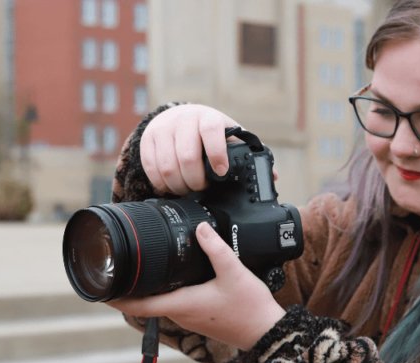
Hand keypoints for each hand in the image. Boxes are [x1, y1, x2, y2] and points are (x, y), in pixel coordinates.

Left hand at [107, 222, 285, 350]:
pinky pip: (175, 303)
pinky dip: (165, 292)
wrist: (267, 332)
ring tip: (139, 270)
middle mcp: (181, 314)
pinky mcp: (200, 317)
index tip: (99, 291)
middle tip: (116, 270)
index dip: (116, 298)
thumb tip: (200, 228)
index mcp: (182, 304)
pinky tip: (172, 278)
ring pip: (160, 303)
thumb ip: (215, 248)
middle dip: (129, 289)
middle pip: (145, 303)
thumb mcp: (233, 271)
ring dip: (147, 290)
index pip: (138, 306)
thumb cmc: (249, 308)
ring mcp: (190, 318)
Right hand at [139, 105, 276, 195]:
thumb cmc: (208, 130)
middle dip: (196, 181)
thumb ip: (247, 152)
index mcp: (207, 117)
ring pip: (167, 168)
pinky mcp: (147, 141)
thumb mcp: (228, 134)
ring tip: (189, 188)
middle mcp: (182, 121)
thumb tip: (272, 176)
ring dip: (180, 186)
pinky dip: (163, 184)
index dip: (216, 153)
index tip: (221, 172)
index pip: (210, 131)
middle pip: (186, 158)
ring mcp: (162, 130)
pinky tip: (174, 185)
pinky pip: (152, 170)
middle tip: (203, 188)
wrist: (177, 117)